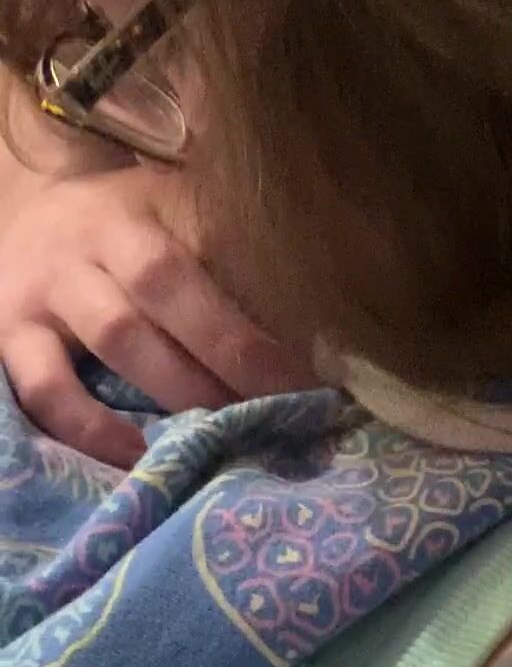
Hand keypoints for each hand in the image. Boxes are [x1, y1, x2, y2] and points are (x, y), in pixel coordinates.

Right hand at [0, 158, 311, 466]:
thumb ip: (224, 240)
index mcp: (133, 217)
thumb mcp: (166, 209)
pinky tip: (136, 457)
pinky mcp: (6, 338)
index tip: (302, 369)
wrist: (23, 212)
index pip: (195, 266)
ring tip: (221, 434)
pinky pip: (44, 391)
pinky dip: (89, 428)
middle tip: (278, 408)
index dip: (244, 321)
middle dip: (225, 357)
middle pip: (159, 299)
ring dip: (172, 392)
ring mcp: (43, 296)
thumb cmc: (120, 223)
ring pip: (113, 341)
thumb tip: (323, 284)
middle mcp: (87, 250)